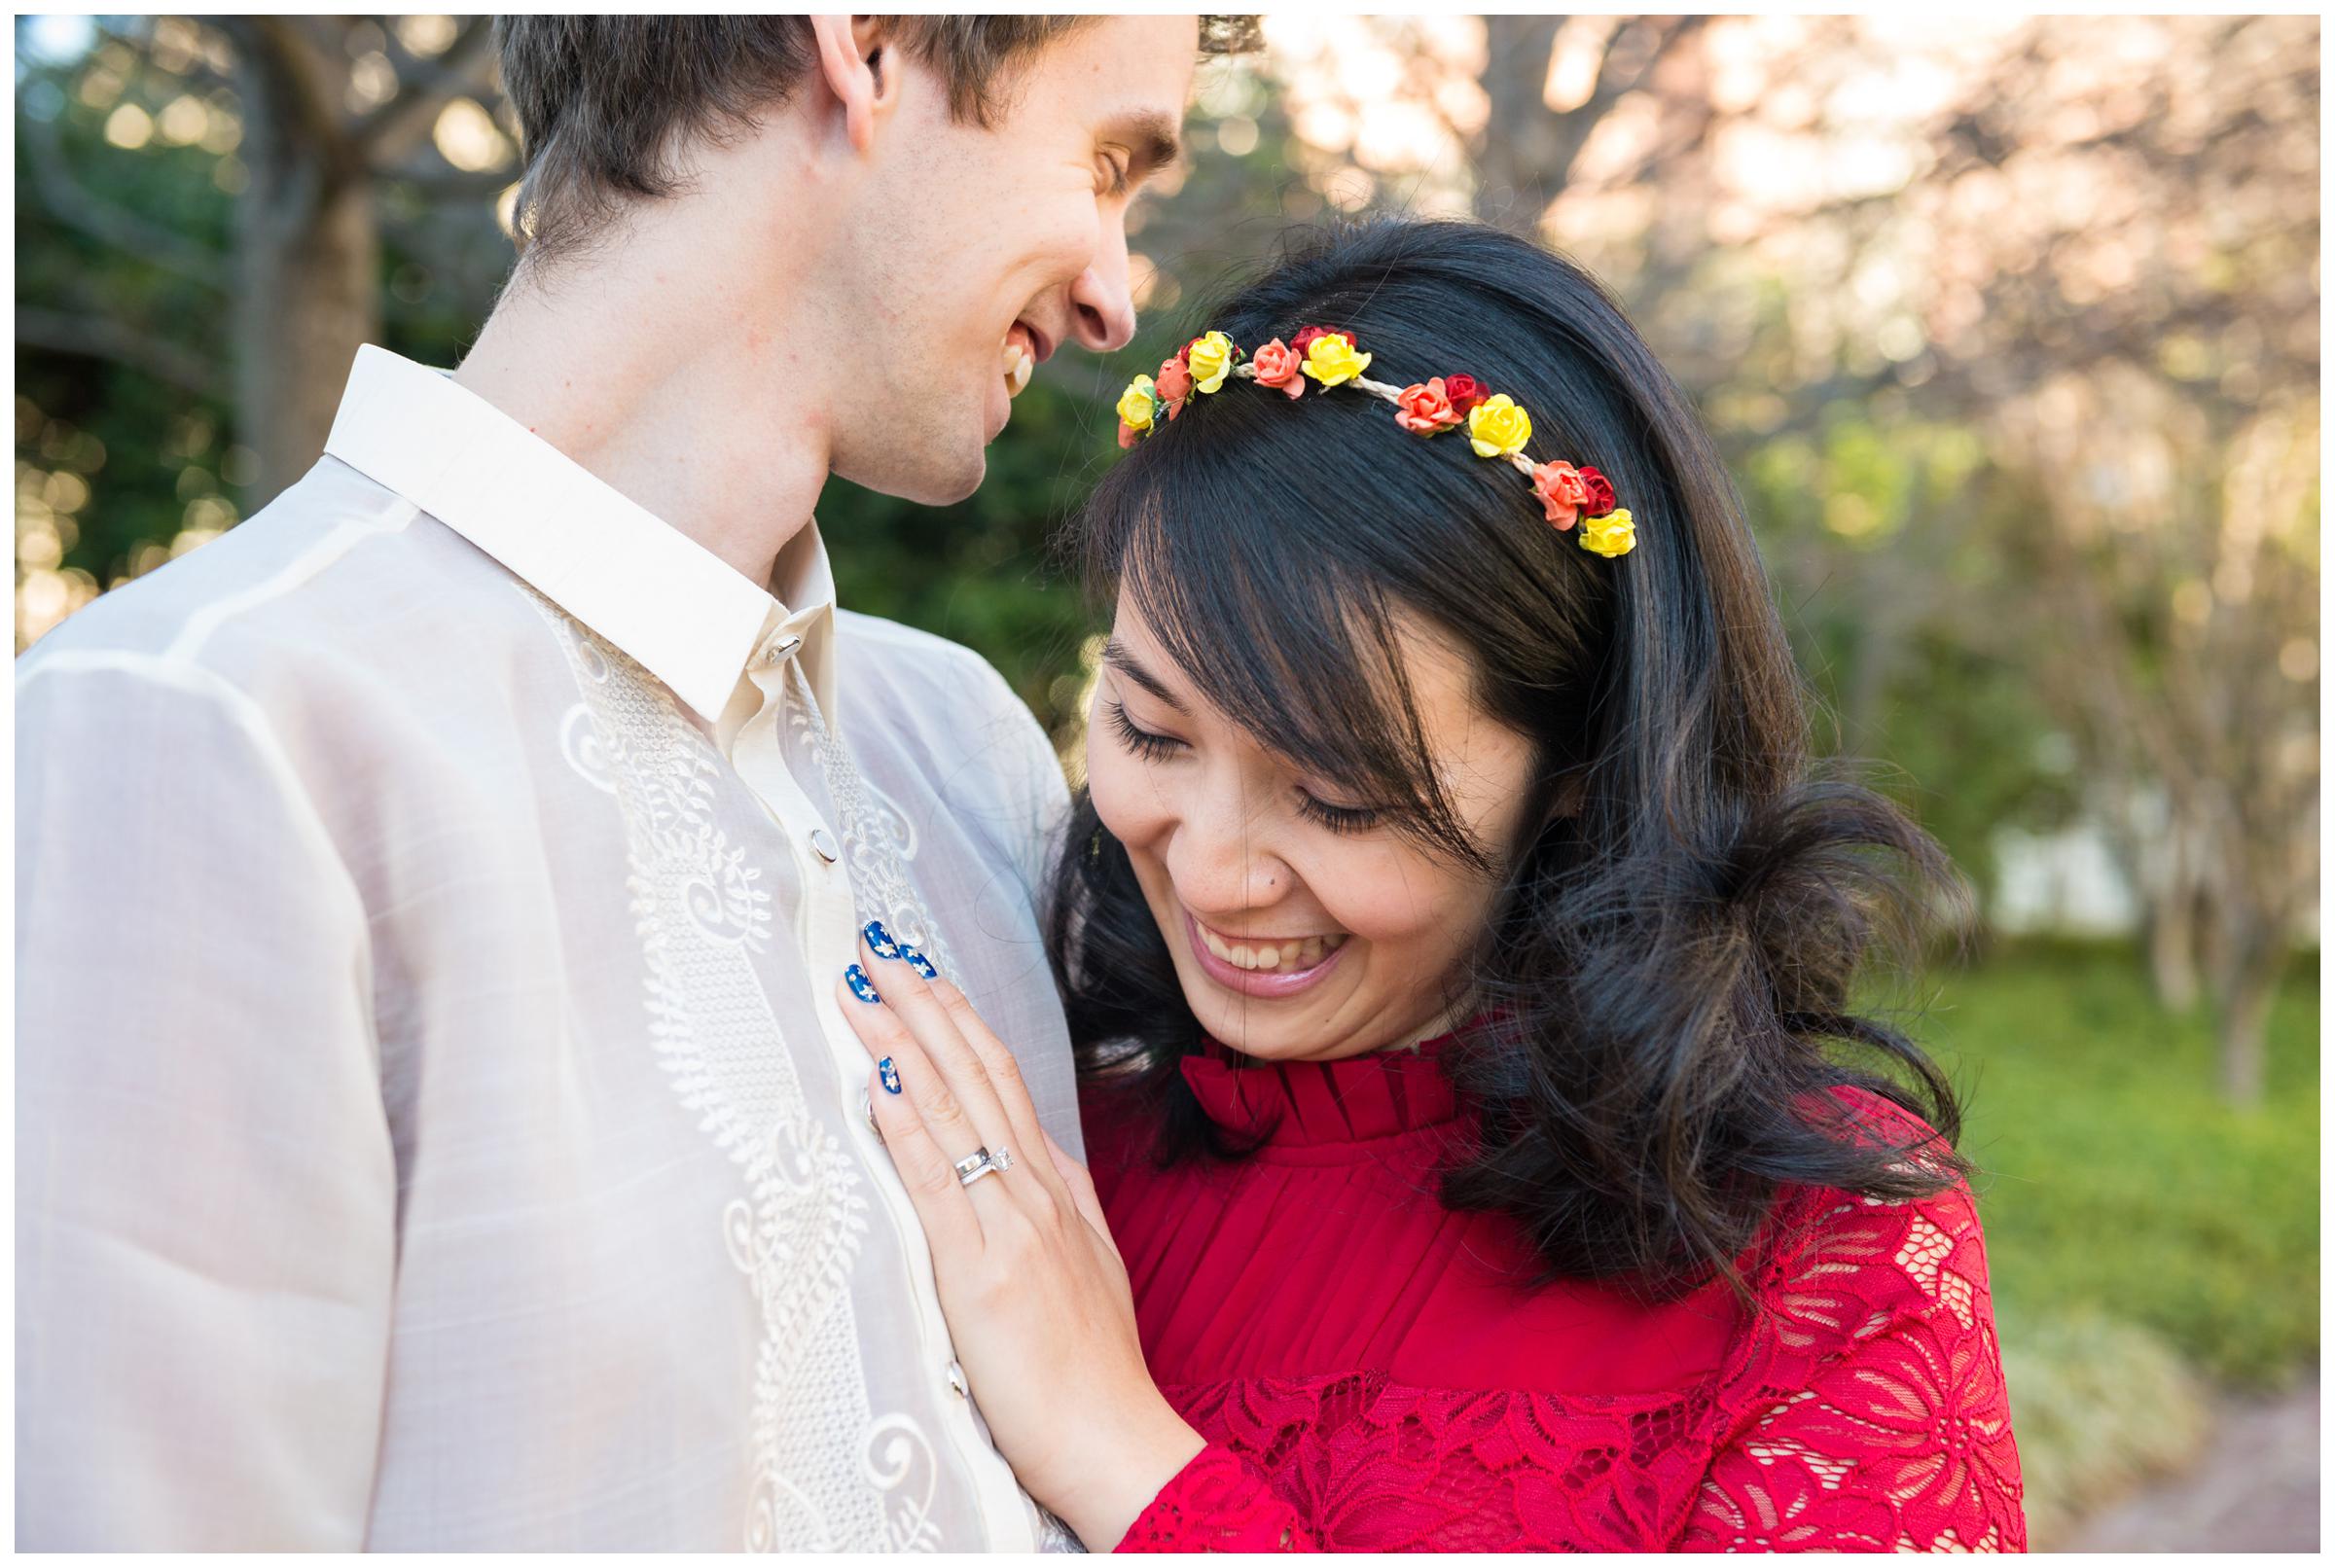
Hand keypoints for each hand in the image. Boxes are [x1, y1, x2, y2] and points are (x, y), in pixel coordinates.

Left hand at [835, 927, 1204, 1550]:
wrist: (1115, 1439)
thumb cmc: (1092, 1369)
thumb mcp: (1086, 1265)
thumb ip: (1055, 1207)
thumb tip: (1031, 1157)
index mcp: (1056, 1188)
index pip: (1002, 1079)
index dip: (958, 1019)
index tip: (921, 971)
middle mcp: (1035, 1192)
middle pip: (975, 1075)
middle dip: (922, 1004)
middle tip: (875, 947)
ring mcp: (1011, 1227)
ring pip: (954, 1111)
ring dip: (902, 1041)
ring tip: (863, 987)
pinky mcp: (981, 1274)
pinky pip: (936, 1185)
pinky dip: (905, 1127)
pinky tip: (876, 1082)